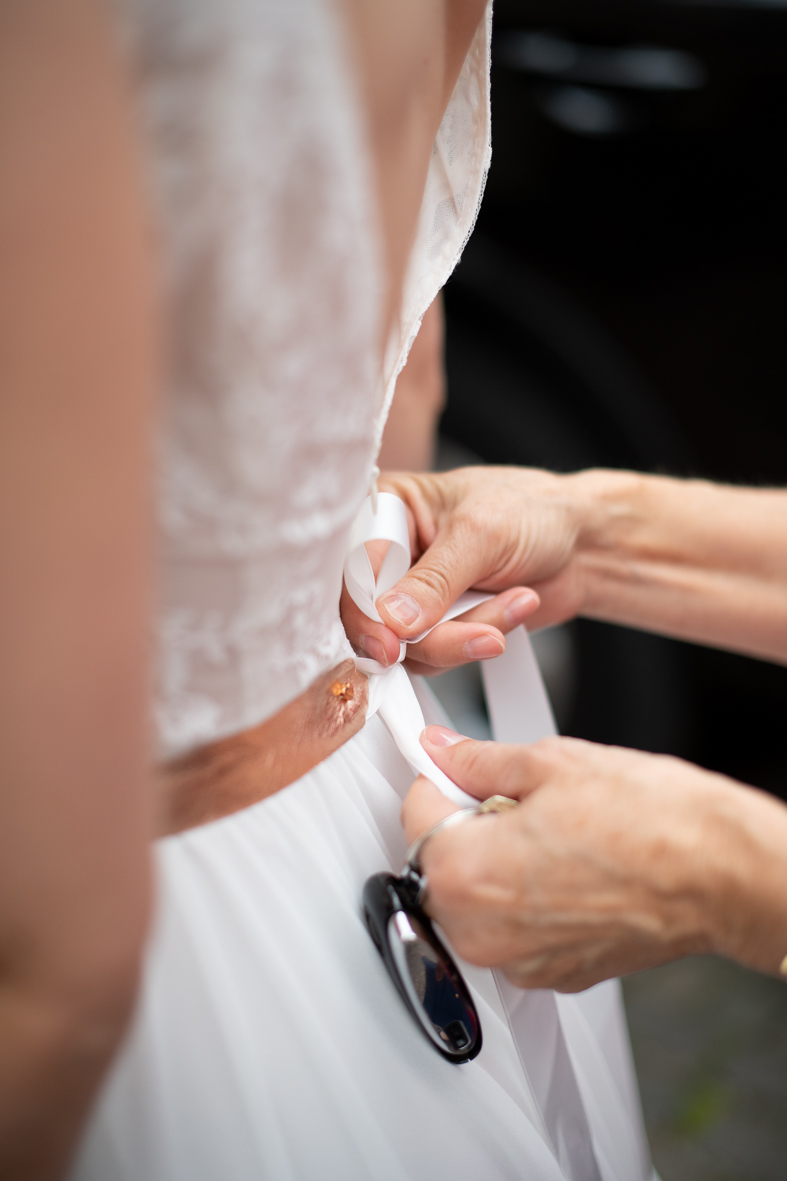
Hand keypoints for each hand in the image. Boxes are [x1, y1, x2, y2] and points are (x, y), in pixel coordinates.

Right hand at [342, 466, 588, 672]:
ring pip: (406, 646)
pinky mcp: (435, 627)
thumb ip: (433, 581)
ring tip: (512, 601)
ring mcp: (411, 597)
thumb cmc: (531, 510)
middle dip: (429, 633)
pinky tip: (512, 607)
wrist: (582, 543)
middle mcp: (389, 556)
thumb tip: (393, 621)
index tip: (390, 643)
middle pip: (372, 618)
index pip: (351, 569)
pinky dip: (477, 641)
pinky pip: (436, 656)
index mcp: (384, 511)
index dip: (365, 611)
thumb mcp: (480, 534)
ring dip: (464, 635)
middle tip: (478, 633)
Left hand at [402, 727, 786, 990]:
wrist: (722, 872)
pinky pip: (513, 929)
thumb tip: (444, 750)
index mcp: (465, 873)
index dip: (437, 780)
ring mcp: (518, 962)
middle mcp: (481, 932)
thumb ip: (479, 760)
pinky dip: (527, 899)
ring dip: (494, 863)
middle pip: (437, 863)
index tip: (453, 769)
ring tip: (551, 834)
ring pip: (475, 900)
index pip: (413, 814)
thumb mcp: (551, 763)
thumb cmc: (652, 823)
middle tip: (514, 799)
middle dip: (464, 826)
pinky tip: (568, 867)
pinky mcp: (553, 975)